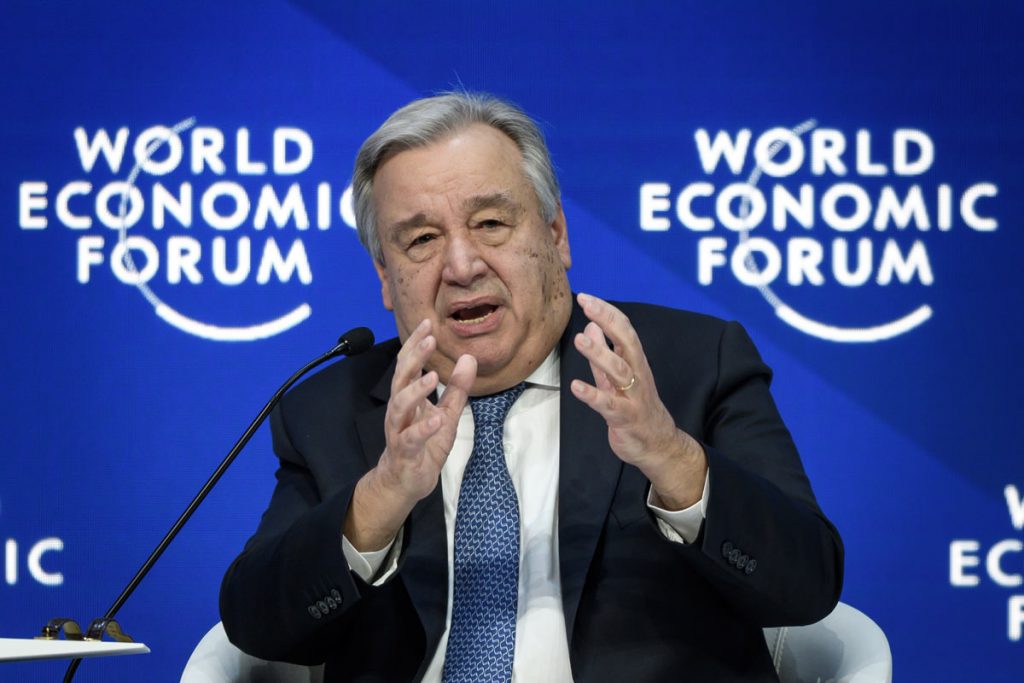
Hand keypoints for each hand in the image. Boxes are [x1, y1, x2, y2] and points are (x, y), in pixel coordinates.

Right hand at [345, 319, 476, 549]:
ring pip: (399, 406)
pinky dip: (423, 428)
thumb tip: (470, 358)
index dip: (416, 344)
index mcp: (408, 397)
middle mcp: (399, 410)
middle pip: (400, 378)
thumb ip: (457, 388)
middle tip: (428, 340)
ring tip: (432, 376)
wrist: (405, 481)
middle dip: (413, 358)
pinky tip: (436, 418)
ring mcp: (399, 430)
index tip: (428, 323)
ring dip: (415, 390)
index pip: (408, 364)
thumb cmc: (424, 445)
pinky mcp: (404, 451)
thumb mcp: (447, 414)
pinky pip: (411, 438)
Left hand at [570, 293, 706, 509]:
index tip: (586, 298)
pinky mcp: (625, 418)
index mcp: (635, 362)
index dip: (606, 312)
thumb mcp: (617, 378)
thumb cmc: (636, 408)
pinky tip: (576, 386)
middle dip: (607, 320)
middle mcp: (637, 375)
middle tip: (587, 305)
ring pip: (619, 371)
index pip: (624, 330)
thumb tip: (591, 327)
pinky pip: (609, 405)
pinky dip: (592, 394)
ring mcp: (633, 396)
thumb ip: (603, 354)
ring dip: (600, 354)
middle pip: (627, 342)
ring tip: (580, 339)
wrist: (658, 445)